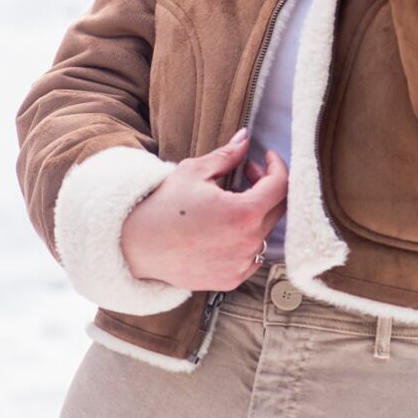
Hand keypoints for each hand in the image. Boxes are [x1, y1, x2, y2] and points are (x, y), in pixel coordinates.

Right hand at [120, 129, 287, 291]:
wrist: (137, 247)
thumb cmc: (164, 206)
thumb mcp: (194, 171)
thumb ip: (227, 155)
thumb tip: (245, 138)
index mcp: (244, 213)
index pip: (281, 186)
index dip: (277, 166)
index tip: (266, 157)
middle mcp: (249, 242)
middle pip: (279, 209)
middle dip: (268, 186)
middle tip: (247, 174)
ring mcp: (242, 264)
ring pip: (266, 232)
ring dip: (257, 212)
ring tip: (232, 200)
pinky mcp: (232, 279)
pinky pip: (253, 255)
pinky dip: (247, 237)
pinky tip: (226, 227)